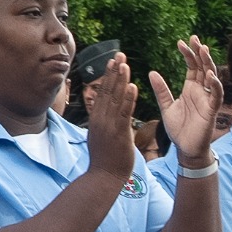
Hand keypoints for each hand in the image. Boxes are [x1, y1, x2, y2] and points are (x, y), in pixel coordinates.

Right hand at [82, 53, 137, 184]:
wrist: (104, 178)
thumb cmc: (106, 161)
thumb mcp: (102, 138)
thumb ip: (105, 125)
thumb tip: (108, 117)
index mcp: (97, 119)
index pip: (103, 92)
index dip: (108, 76)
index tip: (113, 62)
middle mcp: (101, 119)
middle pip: (107, 90)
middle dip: (114, 71)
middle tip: (119, 54)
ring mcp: (108, 125)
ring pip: (115, 98)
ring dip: (121, 80)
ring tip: (125, 64)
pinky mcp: (119, 133)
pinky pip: (124, 113)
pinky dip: (128, 99)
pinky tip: (133, 86)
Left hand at [149, 36, 222, 165]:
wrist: (185, 149)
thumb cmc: (178, 129)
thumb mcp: (166, 106)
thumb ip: (161, 90)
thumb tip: (152, 72)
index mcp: (190, 89)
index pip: (192, 67)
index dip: (188, 54)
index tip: (181, 42)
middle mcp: (201, 92)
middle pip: (203, 67)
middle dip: (200, 53)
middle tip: (195, 39)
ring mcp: (207, 100)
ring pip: (212, 77)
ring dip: (208, 63)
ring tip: (203, 50)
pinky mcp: (211, 111)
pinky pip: (216, 95)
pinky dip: (215, 85)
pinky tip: (210, 75)